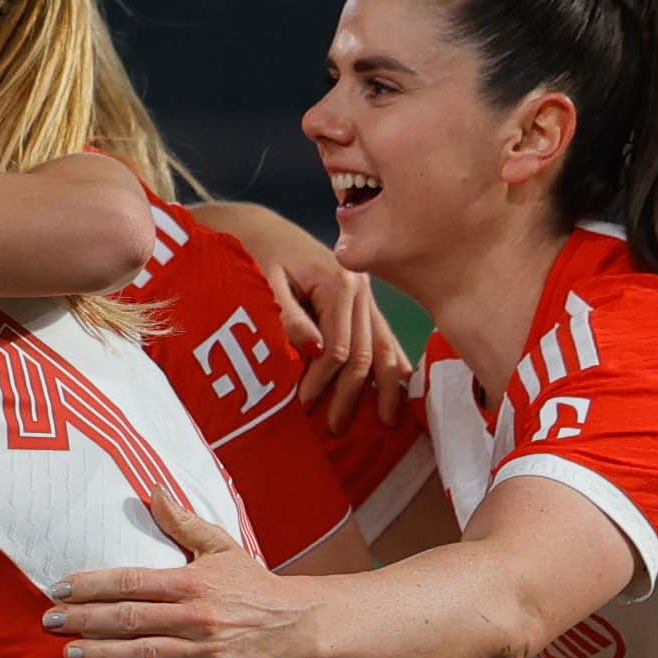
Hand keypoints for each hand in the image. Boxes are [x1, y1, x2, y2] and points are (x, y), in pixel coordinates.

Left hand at [47, 499, 316, 657]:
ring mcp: (203, 650)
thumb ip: (182, 522)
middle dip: (86, 620)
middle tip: (51, 623)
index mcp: (191, 582)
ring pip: (144, 653)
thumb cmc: (251, 582)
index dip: (92, 585)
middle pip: (129, 618)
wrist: (296, 621)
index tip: (60, 589)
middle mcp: (194, 616)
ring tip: (70, 654)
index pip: (131, 582)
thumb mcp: (220, 545)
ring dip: (104, 654)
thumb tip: (153, 490)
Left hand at [200, 199, 408, 427]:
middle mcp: (360, 288)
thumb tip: (315, 351)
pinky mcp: (364, 302)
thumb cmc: (258, 256)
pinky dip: (393, 365)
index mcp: (338, 281)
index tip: (305, 404)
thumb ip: (288, 316)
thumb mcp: (265, 283)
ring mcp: (366, 295)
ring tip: (386, 422)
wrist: (263, 231)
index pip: (339, 346)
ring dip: (385, 387)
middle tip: (335, 427)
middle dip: (351, 393)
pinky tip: (400, 391)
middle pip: (366, 351)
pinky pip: (385, 337)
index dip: (323, 380)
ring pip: (385, 346)